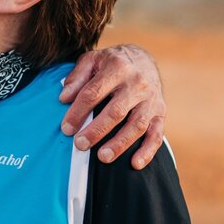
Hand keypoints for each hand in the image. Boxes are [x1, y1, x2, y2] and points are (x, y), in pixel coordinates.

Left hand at [59, 44, 164, 167]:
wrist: (143, 59)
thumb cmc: (111, 63)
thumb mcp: (92, 60)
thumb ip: (76, 77)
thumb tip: (64, 98)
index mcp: (117, 67)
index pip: (93, 92)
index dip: (78, 112)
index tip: (66, 128)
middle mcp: (136, 83)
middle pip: (116, 111)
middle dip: (97, 130)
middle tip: (80, 145)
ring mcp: (151, 99)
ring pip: (137, 124)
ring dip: (120, 143)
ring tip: (103, 157)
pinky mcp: (160, 113)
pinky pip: (157, 134)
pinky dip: (148, 151)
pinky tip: (135, 163)